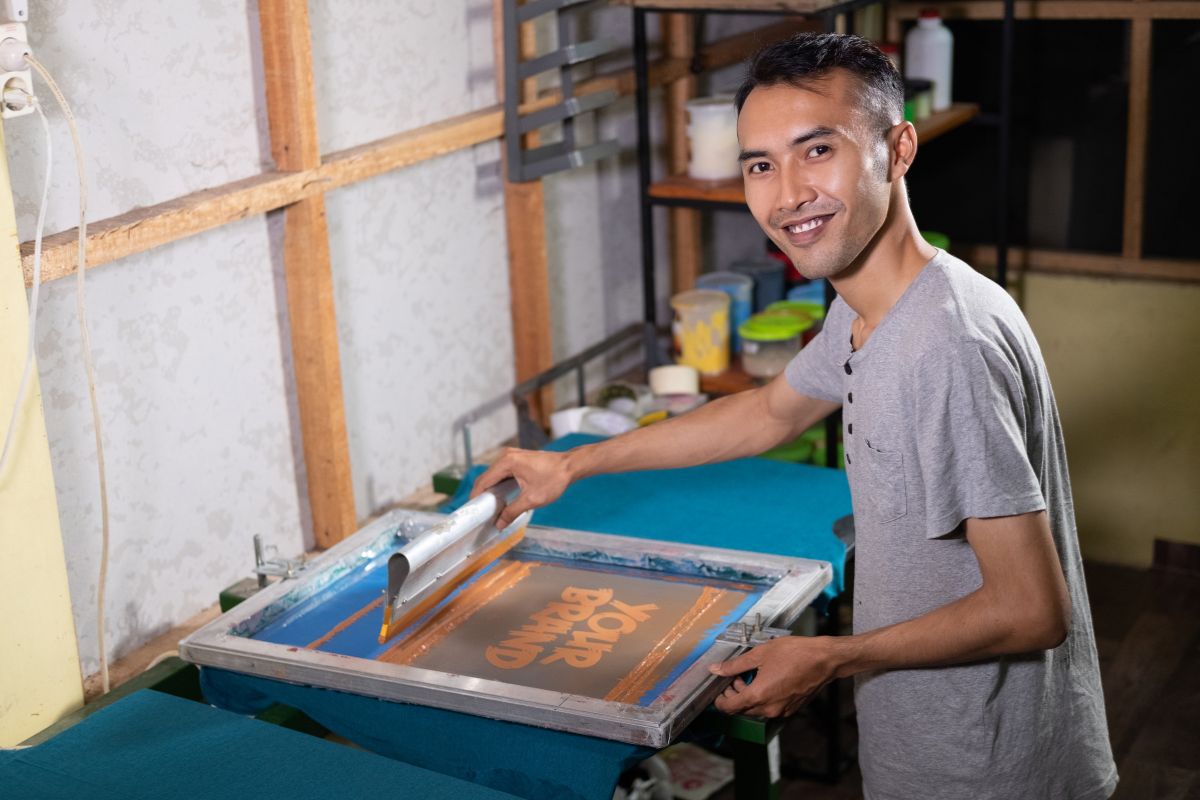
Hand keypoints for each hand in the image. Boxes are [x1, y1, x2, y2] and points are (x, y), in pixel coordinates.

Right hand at [470, 447, 573, 526]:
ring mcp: (512, 455)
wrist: (571, 466)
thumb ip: (512, 511)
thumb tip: (499, 524)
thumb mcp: (531, 499)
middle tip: (480, 512)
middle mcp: (507, 456)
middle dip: (482, 494)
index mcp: (507, 462)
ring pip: (494, 474)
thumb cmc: (554, 479)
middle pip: (487, 477)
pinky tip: (500, 496)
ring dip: (491, 489)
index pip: (483, 481)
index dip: (476, 496)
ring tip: (489, 507)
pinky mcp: (518, 458)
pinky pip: (503, 472)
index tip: (472, 511)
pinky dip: (499, 484)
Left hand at [708, 636, 839, 717]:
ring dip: (748, 696)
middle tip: (734, 677)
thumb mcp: (760, 654)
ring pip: (756, 709)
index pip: (729, 708)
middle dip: (734, 695)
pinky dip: (762, 698)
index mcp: (758, 695)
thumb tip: (715, 669)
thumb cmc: (794, 653)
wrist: (824, 660)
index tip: (718, 690)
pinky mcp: (791, 709)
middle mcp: (769, 708)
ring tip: (750, 676)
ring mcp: (781, 711)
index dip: (719, 701)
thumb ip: (735, 665)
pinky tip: (766, 681)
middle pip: (742, 710)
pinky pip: (770, 708)